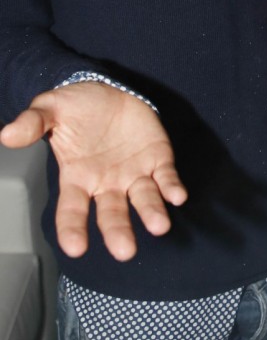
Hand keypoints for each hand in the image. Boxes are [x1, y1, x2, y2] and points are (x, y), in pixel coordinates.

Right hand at [0, 81, 186, 261]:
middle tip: (125, 251)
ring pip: (143, 199)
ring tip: (160, 226)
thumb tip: (7, 134)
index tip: (75, 248)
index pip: (72, 210)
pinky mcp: (157, 159)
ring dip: (152, 213)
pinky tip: (177, 196)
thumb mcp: (50, 109)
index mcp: (77, 178)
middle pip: (112, 213)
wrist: (107, 87)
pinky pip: (166, 177)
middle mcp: (106, 183)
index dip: (73, 229)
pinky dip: (171, 187)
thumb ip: (33, 123)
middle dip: (118, 232)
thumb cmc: (76, 106)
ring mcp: (133, 173)